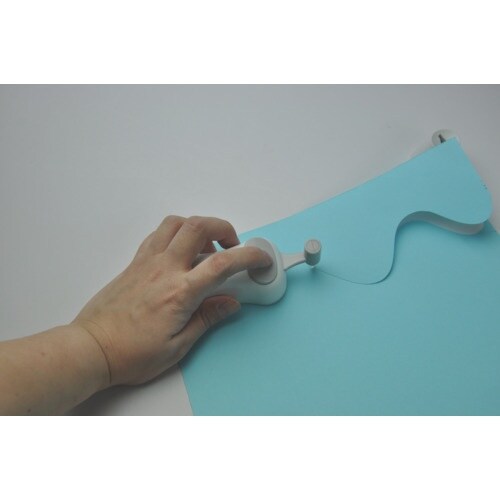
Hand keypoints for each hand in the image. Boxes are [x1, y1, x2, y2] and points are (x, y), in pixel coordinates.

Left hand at [73, 215, 271, 386]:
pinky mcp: (135, 263)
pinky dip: (176, 234)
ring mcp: (147, 262)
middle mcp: (164, 269)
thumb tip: (229, 303)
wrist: (91, 348)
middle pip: (198, 227)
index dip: (249, 256)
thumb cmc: (131, 353)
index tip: (261, 259)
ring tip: (207, 248)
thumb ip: (207, 318)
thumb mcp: (178, 346)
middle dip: (223, 228)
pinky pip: (158, 235)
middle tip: (233, 246)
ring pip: (176, 224)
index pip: (223, 264)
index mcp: (180, 293)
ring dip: (198, 227)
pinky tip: (181, 253)